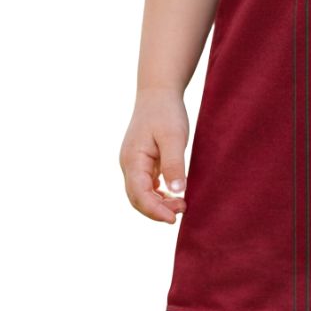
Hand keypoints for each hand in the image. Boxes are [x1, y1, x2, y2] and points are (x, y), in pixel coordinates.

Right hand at [119, 89, 189, 222]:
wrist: (158, 92)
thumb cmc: (166, 112)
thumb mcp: (173, 137)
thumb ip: (174, 164)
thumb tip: (177, 192)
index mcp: (132, 160)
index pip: (139, 195)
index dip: (155, 210)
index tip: (173, 218)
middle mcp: (128, 164)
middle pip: (138, 198)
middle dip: (158, 209)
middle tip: (182, 211)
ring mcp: (133, 163)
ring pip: (141, 193)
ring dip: (158, 203)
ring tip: (182, 205)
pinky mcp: (142, 161)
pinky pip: (146, 185)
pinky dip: (158, 194)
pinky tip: (173, 195)